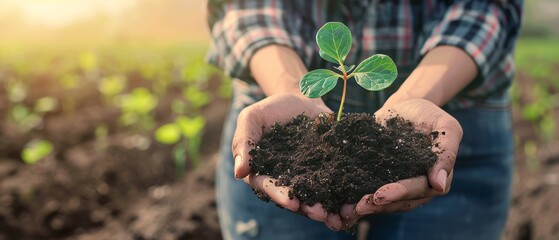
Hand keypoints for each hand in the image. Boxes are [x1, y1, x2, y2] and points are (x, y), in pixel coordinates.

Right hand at [232, 93, 347, 228]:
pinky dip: (339, 197)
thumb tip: (238, 173)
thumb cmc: (272, 109)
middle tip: (319, 213)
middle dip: (306, 207)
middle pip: (293, 198)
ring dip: (323, 208)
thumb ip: (244, 142)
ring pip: (313, 197)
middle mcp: (283, 180)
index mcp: (262, 171)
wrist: (302, 99)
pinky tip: (349, 205)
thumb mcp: (252, 118)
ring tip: (334, 214)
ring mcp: (306, 177)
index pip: (268, 186)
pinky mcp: (325, 172)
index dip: (279, 196)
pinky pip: (332, 186)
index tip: (291, 203)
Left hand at [336, 98, 462, 228]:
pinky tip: (340, 201)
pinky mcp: (378, 179)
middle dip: (379, 204)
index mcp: (435, 178)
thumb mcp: (445, 127)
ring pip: (383, 202)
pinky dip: (355, 198)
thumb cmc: (429, 115)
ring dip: (366, 206)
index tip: (381, 193)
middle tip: (360, 205)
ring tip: (347, 208)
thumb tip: (439, 185)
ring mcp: (396, 185)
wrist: (404, 107)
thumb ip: (446, 153)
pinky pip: (368, 191)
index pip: (419, 190)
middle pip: (399, 201)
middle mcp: (416, 187)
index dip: (400, 193)